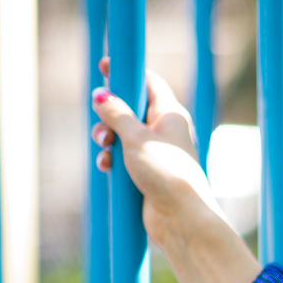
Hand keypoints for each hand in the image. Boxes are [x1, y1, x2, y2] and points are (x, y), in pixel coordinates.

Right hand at [91, 58, 223, 250]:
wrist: (182, 217)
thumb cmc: (166, 173)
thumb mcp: (135, 137)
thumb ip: (116, 113)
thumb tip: (101, 95)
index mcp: (171, 115)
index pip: (149, 83)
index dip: (127, 72)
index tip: (106, 65)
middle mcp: (165, 131)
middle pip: (130, 108)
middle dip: (110, 114)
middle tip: (102, 124)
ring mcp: (156, 152)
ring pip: (123, 134)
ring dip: (107, 138)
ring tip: (105, 147)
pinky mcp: (148, 172)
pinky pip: (123, 157)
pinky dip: (112, 159)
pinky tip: (107, 167)